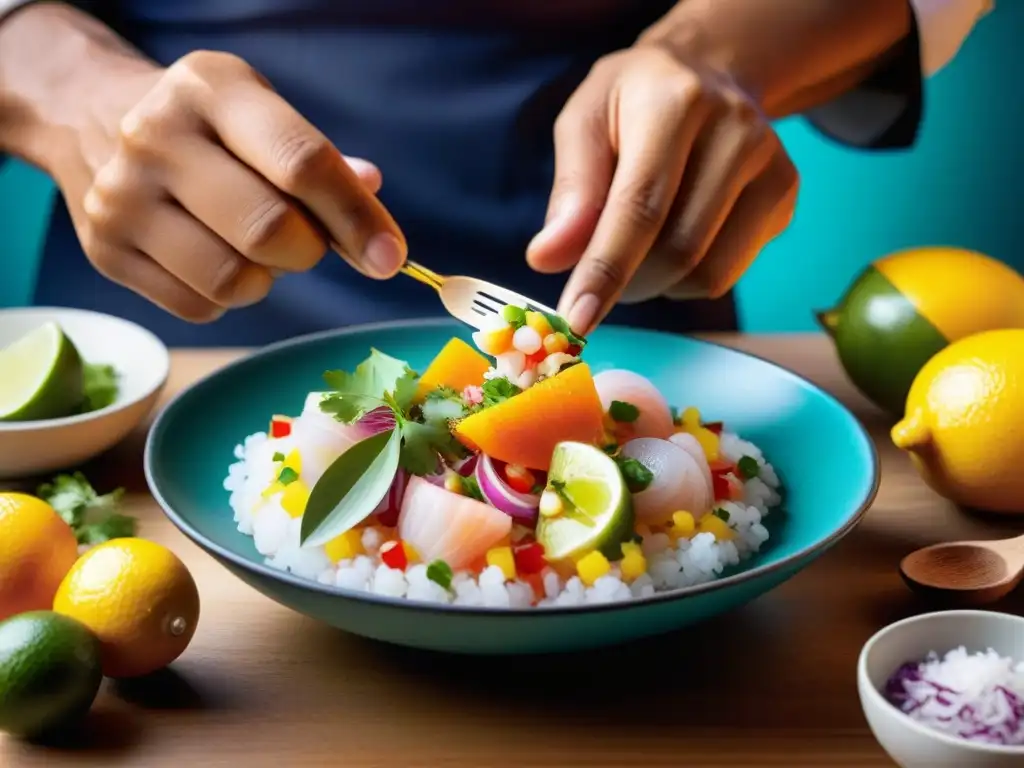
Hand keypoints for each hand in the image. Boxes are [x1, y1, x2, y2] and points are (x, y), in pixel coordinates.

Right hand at [53, 50, 404, 321]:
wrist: (89, 117)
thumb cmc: (204, 125)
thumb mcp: (259, 112)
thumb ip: (319, 158)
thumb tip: (371, 192)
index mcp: (211, 89)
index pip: (302, 163)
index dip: (357, 218)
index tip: (390, 256)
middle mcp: (157, 136)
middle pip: (269, 230)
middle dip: (309, 250)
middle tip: (304, 242)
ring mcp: (121, 197)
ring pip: (232, 279)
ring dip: (264, 279)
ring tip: (249, 247)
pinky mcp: (105, 251)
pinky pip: (199, 307)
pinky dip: (224, 296)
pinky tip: (210, 256)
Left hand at [526, 45, 798, 334]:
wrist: (707, 72)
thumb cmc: (631, 104)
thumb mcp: (584, 122)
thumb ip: (570, 191)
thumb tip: (547, 259)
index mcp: (675, 103)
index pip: (640, 207)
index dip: (606, 271)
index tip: (576, 321)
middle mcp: (736, 131)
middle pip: (679, 250)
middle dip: (628, 284)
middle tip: (597, 281)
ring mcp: (772, 165)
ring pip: (708, 273)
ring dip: (658, 285)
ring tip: (637, 249)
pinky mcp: (785, 195)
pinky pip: (728, 273)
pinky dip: (687, 278)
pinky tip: (675, 237)